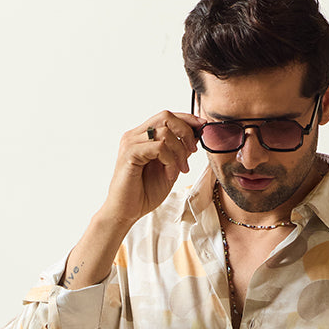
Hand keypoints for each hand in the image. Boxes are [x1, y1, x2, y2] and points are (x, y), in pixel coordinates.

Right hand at [102, 111, 201, 226]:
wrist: (126, 212)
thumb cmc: (144, 193)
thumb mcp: (169, 169)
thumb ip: (179, 153)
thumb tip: (194, 137)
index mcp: (143, 136)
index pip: (166, 117)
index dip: (186, 119)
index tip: (202, 127)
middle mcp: (135, 135)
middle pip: (166, 117)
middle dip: (185, 131)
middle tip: (193, 151)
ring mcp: (131, 143)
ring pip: (165, 132)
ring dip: (179, 152)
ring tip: (181, 170)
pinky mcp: (130, 153)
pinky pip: (159, 147)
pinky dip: (170, 161)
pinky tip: (169, 175)